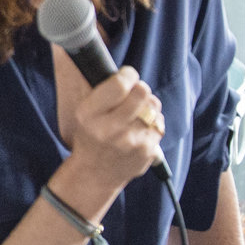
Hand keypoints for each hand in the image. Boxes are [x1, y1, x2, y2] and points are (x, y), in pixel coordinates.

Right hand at [59, 61, 166, 204]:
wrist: (96, 174)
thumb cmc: (91, 135)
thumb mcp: (84, 112)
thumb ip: (104, 91)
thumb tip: (127, 70)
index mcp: (90, 115)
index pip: (120, 84)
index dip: (128, 75)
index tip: (127, 76)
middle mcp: (110, 129)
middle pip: (143, 93)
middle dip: (141, 88)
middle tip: (135, 93)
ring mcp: (131, 142)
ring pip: (154, 106)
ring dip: (149, 105)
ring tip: (137, 113)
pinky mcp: (147, 152)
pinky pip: (160, 124)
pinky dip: (154, 122)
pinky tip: (142, 128)